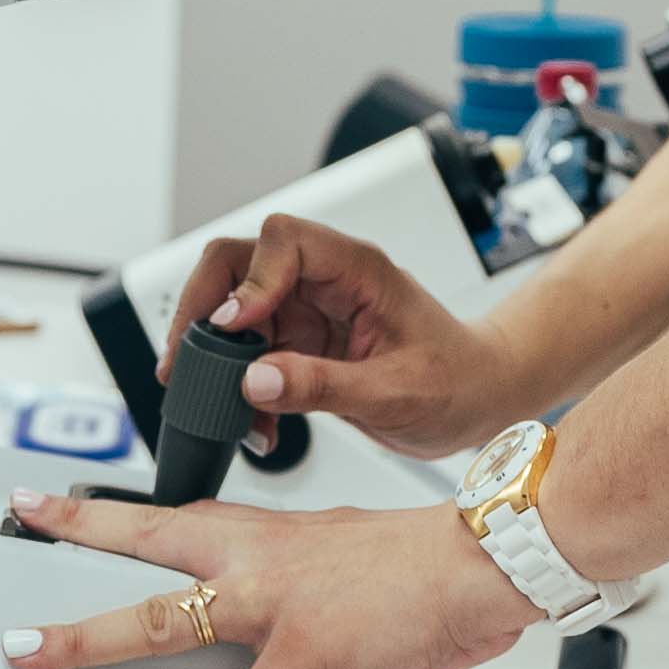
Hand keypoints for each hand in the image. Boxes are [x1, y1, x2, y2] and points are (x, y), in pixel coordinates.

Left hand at [7, 489, 541, 668]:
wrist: (488, 560)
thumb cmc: (438, 567)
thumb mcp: (367, 574)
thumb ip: (339, 622)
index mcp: (275, 534)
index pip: (181, 514)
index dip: (119, 512)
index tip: (66, 503)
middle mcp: (262, 557)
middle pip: (148, 540)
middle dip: (78, 533)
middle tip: (26, 523)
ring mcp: (273, 604)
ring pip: (159, 619)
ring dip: (88, 638)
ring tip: (32, 654)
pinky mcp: (304, 653)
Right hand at [171, 212, 529, 457]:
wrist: (480, 400)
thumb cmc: (459, 380)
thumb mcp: (395, 392)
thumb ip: (323, 386)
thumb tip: (254, 380)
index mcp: (356, 270)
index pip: (281, 241)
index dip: (247, 281)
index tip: (231, 328)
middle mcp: (324, 281)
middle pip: (238, 265)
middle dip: (203, 312)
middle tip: (187, 364)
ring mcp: (308, 312)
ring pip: (232, 313)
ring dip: (217, 361)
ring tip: (227, 412)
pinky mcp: (300, 345)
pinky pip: (248, 356)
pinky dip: (239, 390)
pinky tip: (256, 427)